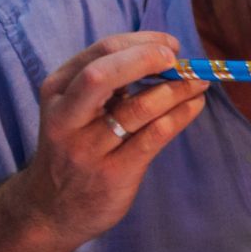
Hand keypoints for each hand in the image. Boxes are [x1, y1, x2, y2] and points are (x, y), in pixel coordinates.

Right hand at [16, 33, 207, 250]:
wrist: (51, 208)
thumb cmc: (75, 146)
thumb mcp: (76, 108)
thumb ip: (110, 81)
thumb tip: (166, 53)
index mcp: (58, 89)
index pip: (101, 51)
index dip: (143, 43)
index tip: (172, 46)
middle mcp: (67, 116)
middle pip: (104, 74)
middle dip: (148, 59)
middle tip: (181, 61)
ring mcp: (87, 147)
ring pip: (138, 107)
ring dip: (177, 90)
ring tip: (199, 83)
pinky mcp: (113, 172)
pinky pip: (154, 136)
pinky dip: (181, 115)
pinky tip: (195, 106)